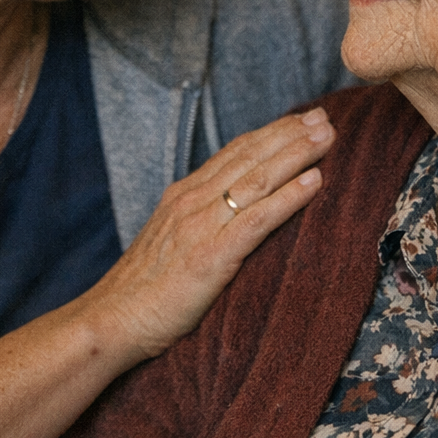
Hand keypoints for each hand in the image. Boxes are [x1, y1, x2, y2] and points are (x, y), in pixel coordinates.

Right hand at [78, 108, 333, 361]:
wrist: (110, 320)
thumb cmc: (142, 291)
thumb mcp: (170, 242)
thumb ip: (197, 222)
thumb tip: (229, 214)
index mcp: (183, 196)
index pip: (234, 153)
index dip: (270, 133)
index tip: (301, 120)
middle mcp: (192, 201)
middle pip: (249, 157)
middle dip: (290, 134)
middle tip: (324, 117)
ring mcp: (201, 226)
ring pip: (257, 179)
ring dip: (296, 155)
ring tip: (326, 138)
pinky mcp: (211, 256)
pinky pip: (257, 220)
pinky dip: (288, 197)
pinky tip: (314, 182)